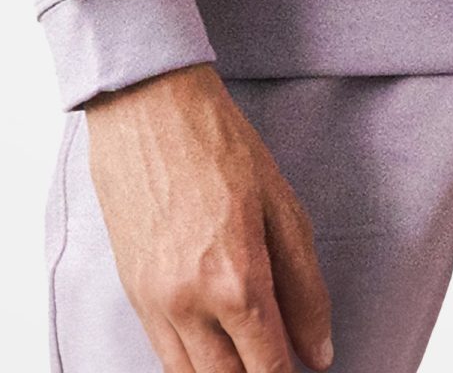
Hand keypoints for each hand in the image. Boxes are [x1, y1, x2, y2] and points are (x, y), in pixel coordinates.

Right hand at [80, 62, 335, 372]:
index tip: (305, 368)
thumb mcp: (281, 205)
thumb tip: (319, 352)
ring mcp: (154, 303)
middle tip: (279, 357)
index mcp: (235, 280)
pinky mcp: (133, 294)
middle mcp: (189, 304)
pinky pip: (163, 356)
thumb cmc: (217, 143)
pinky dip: (192, 363)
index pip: (268, 368)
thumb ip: (305, 286)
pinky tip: (215, 346)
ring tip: (250, 353)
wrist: (147, 105)